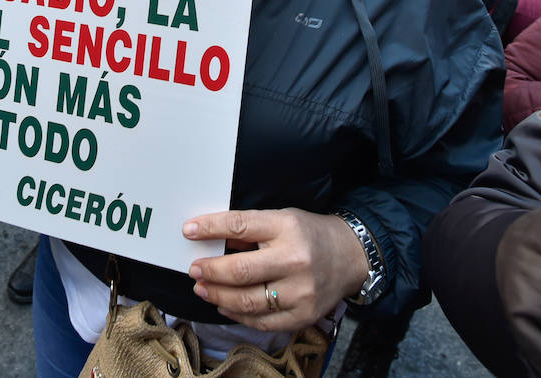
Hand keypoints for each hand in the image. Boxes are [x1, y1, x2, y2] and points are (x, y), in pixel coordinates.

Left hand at [183, 209, 369, 331]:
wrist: (351, 257)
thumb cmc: (309, 235)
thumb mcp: (282, 219)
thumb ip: (249, 230)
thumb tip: (209, 239)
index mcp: (288, 227)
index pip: (241, 226)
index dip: (210, 228)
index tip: (188, 230)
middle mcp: (295, 260)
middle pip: (240, 270)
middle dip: (210, 270)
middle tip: (194, 269)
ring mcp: (301, 292)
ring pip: (247, 301)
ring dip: (217, 296)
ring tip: (202, 288)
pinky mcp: (303, 315)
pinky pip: (261, 322)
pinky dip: (237, 315)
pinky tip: (224, 306)